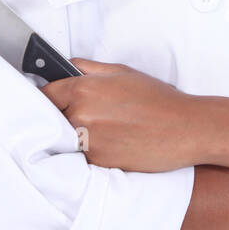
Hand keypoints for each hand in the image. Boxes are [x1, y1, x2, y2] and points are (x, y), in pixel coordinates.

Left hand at [40, 59, 198, 171]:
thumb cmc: (157, 99)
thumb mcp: (122, 72)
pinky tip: (110, 143)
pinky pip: (81, 156)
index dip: (47, 97)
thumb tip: (67, 66)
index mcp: (84, 89)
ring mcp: (88, 142)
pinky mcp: (97, 163)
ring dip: (74, 135)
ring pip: (65, 139)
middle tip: (84, 114)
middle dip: (62, 115)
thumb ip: (89, 68)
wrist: (184, 129)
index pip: (44, 94)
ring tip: (101, 129)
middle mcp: (81, 116)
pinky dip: (90, 150)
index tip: (51, 100)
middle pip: (51, 118)